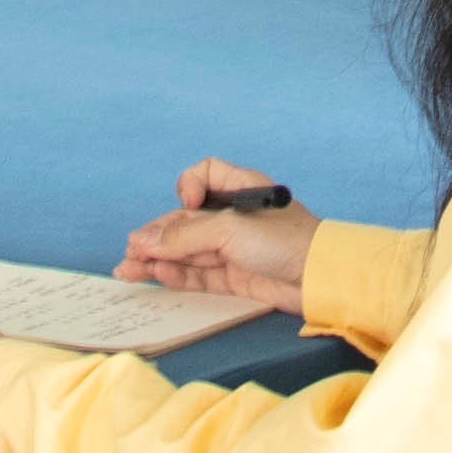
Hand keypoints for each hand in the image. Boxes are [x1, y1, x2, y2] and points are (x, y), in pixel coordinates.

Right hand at [124, 164, 321, 300]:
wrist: (322, 278)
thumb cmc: (286, 241)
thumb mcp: (230, 229)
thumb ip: (185, 236)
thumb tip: (143, 242)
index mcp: (240, 188)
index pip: (204, 174)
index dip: (188, 187)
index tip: (186, 204)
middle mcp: (235, 216)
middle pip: (187, 220)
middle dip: (157, 234)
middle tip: (131, 251)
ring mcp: (235, 247)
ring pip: (188, 250)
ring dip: (158, 259)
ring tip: (129, 270)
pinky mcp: (236, 276)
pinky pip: (199, 273)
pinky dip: (177, 274)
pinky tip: (157, 275)